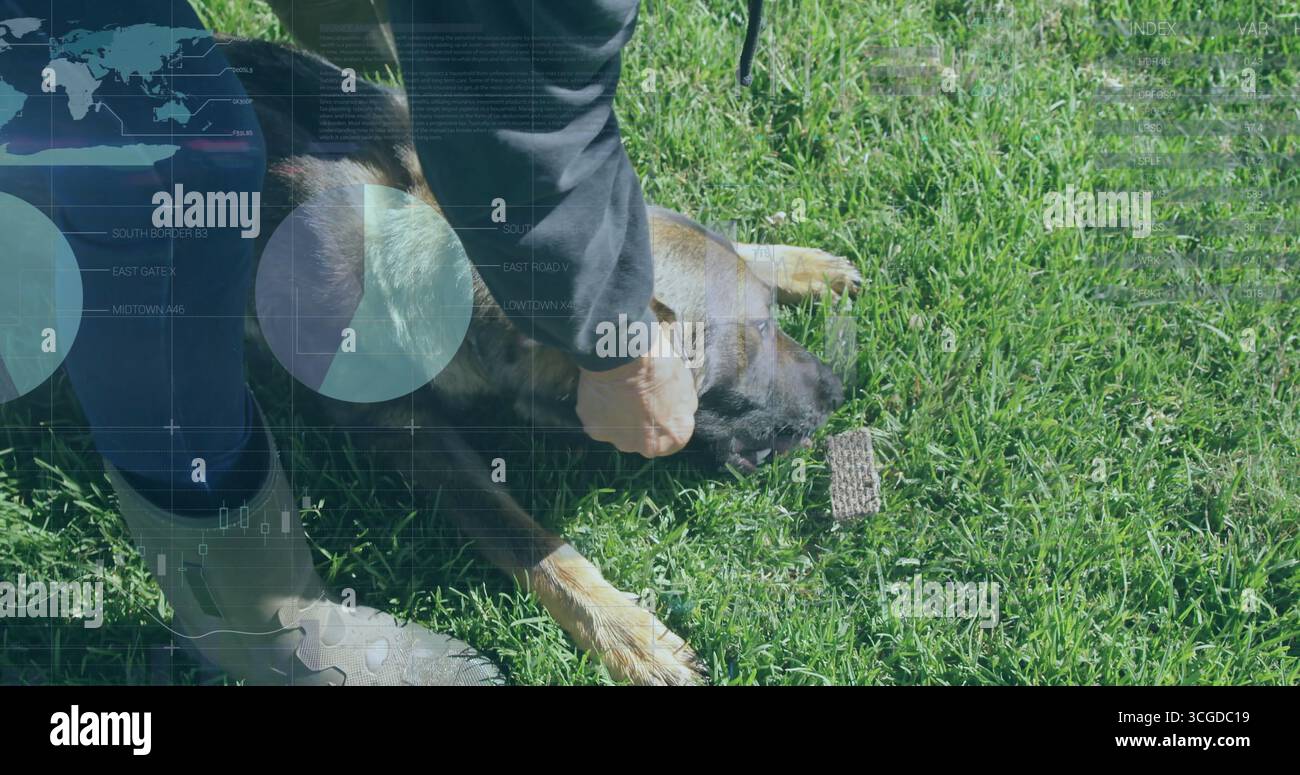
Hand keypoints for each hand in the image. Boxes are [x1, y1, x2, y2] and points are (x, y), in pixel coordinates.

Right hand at [576, 331, 697, 457]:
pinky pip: (599, 421)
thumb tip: (679, 410)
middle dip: (641, 422)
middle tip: (637, 397)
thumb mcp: (685, 383)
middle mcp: (646, 447)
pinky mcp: (595, 430)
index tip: (660, 405)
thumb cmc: (658, 366)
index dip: (666, 419)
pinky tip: (604, 391)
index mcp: (674, 437)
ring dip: (620, 418)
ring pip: (620, 431)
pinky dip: (600, 409)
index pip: (673, 437)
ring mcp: (619, 440)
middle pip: (643, 439)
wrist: (623, 356)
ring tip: (619, 392)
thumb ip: (683, 406)